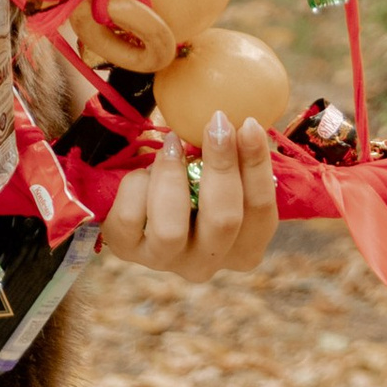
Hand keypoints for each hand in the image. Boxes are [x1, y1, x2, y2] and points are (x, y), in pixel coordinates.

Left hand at [97, 114, 277, 280]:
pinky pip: (130, 217)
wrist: (139, 199)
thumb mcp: (218, 173)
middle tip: (216, 122)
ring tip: (172, 145)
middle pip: (223, 220)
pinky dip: (137, 184)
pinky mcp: (126, 249)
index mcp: (243, 248)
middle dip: (221, 165)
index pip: (261, 212)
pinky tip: (144, 170)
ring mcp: (164, 262)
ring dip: (173, 177)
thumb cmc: (192, 180)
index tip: (250, 124)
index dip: (257, 167)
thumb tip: (236, 122)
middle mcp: (207, 264)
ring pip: (170, 230)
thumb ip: (233, 158)